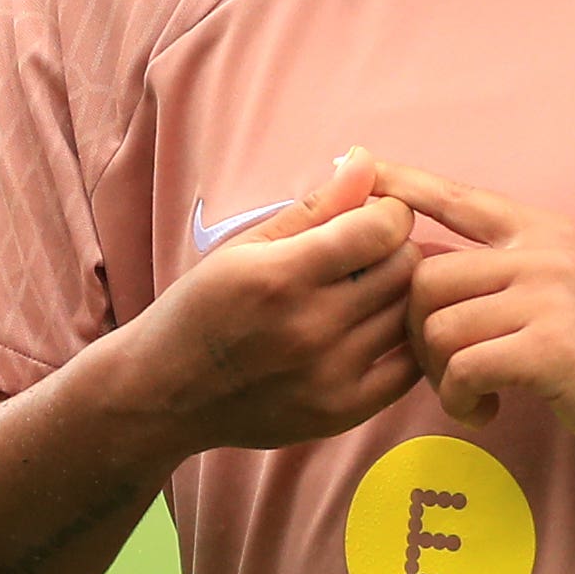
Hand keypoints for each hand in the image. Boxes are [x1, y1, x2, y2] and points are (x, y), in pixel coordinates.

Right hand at [111, 146, 425, 454]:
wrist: (164, 394)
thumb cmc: (200, 310)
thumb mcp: (243, 247)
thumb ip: (314, 208)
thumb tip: (368, 160)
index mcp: (280, 276)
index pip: (381, 228)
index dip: (389, 213)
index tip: (375, 217)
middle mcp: (308, 327)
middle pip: (404, 268)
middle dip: (396, 250)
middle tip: (372, 255)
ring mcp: (328, 375)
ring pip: (409, 314)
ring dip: (399, 296)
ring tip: (370, 292)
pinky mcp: (340, 412)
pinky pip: (409, 369)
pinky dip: (404, 343)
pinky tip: (377, 331)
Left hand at [374, 161, 574, 470]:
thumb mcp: (559, 286)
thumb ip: (502, 267)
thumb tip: (419, 263)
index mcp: (542, 231)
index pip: (457, 198)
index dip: (404, 185)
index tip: (359, 165)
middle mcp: (544, 252)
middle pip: (424, 277)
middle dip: (415, 332)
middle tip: (444, 371)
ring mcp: (550, 296)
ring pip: (437, 326)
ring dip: (438, 375)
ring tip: (469, 395)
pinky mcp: (551, 348)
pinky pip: (464, 368)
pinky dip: (460, 400)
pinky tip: (485, 412)